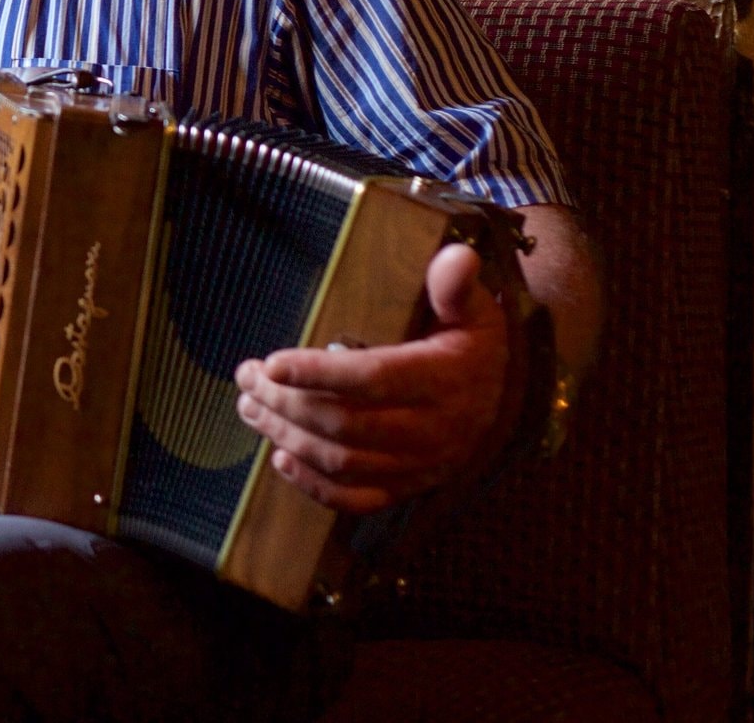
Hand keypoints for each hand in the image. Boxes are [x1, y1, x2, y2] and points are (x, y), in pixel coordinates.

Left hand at [234, 243, 508, 513]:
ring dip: (288, 436)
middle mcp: (431, 430)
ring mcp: (419, 465)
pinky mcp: (409, 486)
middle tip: (245, 378)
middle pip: (346, 423)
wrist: (507, 403)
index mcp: (443, 380)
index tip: (271, 363)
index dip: (319, 373)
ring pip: (344, 460)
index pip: (374, 379)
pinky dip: (316, 486)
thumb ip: (456, 286)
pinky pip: (359, 499)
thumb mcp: (475, 311)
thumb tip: (457, 255)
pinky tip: (281, 459)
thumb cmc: (475, 347)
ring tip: (249, 408)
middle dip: (286, 403)